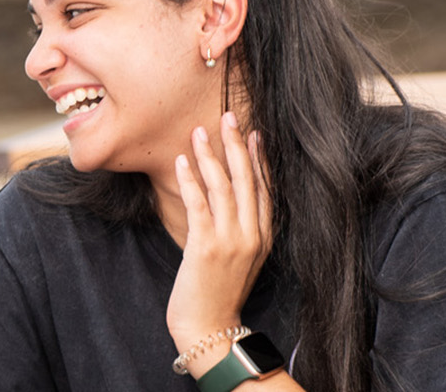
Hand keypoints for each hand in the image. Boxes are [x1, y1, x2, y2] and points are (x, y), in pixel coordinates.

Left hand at [166, 112, 272, 374]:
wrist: (209, 329)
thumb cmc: (217, 293)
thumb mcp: (240, 259)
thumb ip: (239, 230)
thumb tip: (225, 200)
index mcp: (265, 237)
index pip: (264, 188)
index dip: (258, 158)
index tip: (252, 132)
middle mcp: (253, 236)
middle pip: (247, 180)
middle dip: (236, 145)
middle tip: (227, 116)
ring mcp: (232, 241)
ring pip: (223, 187)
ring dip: (210, 156)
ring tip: (198, 132)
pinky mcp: (207, 247)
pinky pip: (199, 205)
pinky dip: (189, 181)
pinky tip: (180, 162)